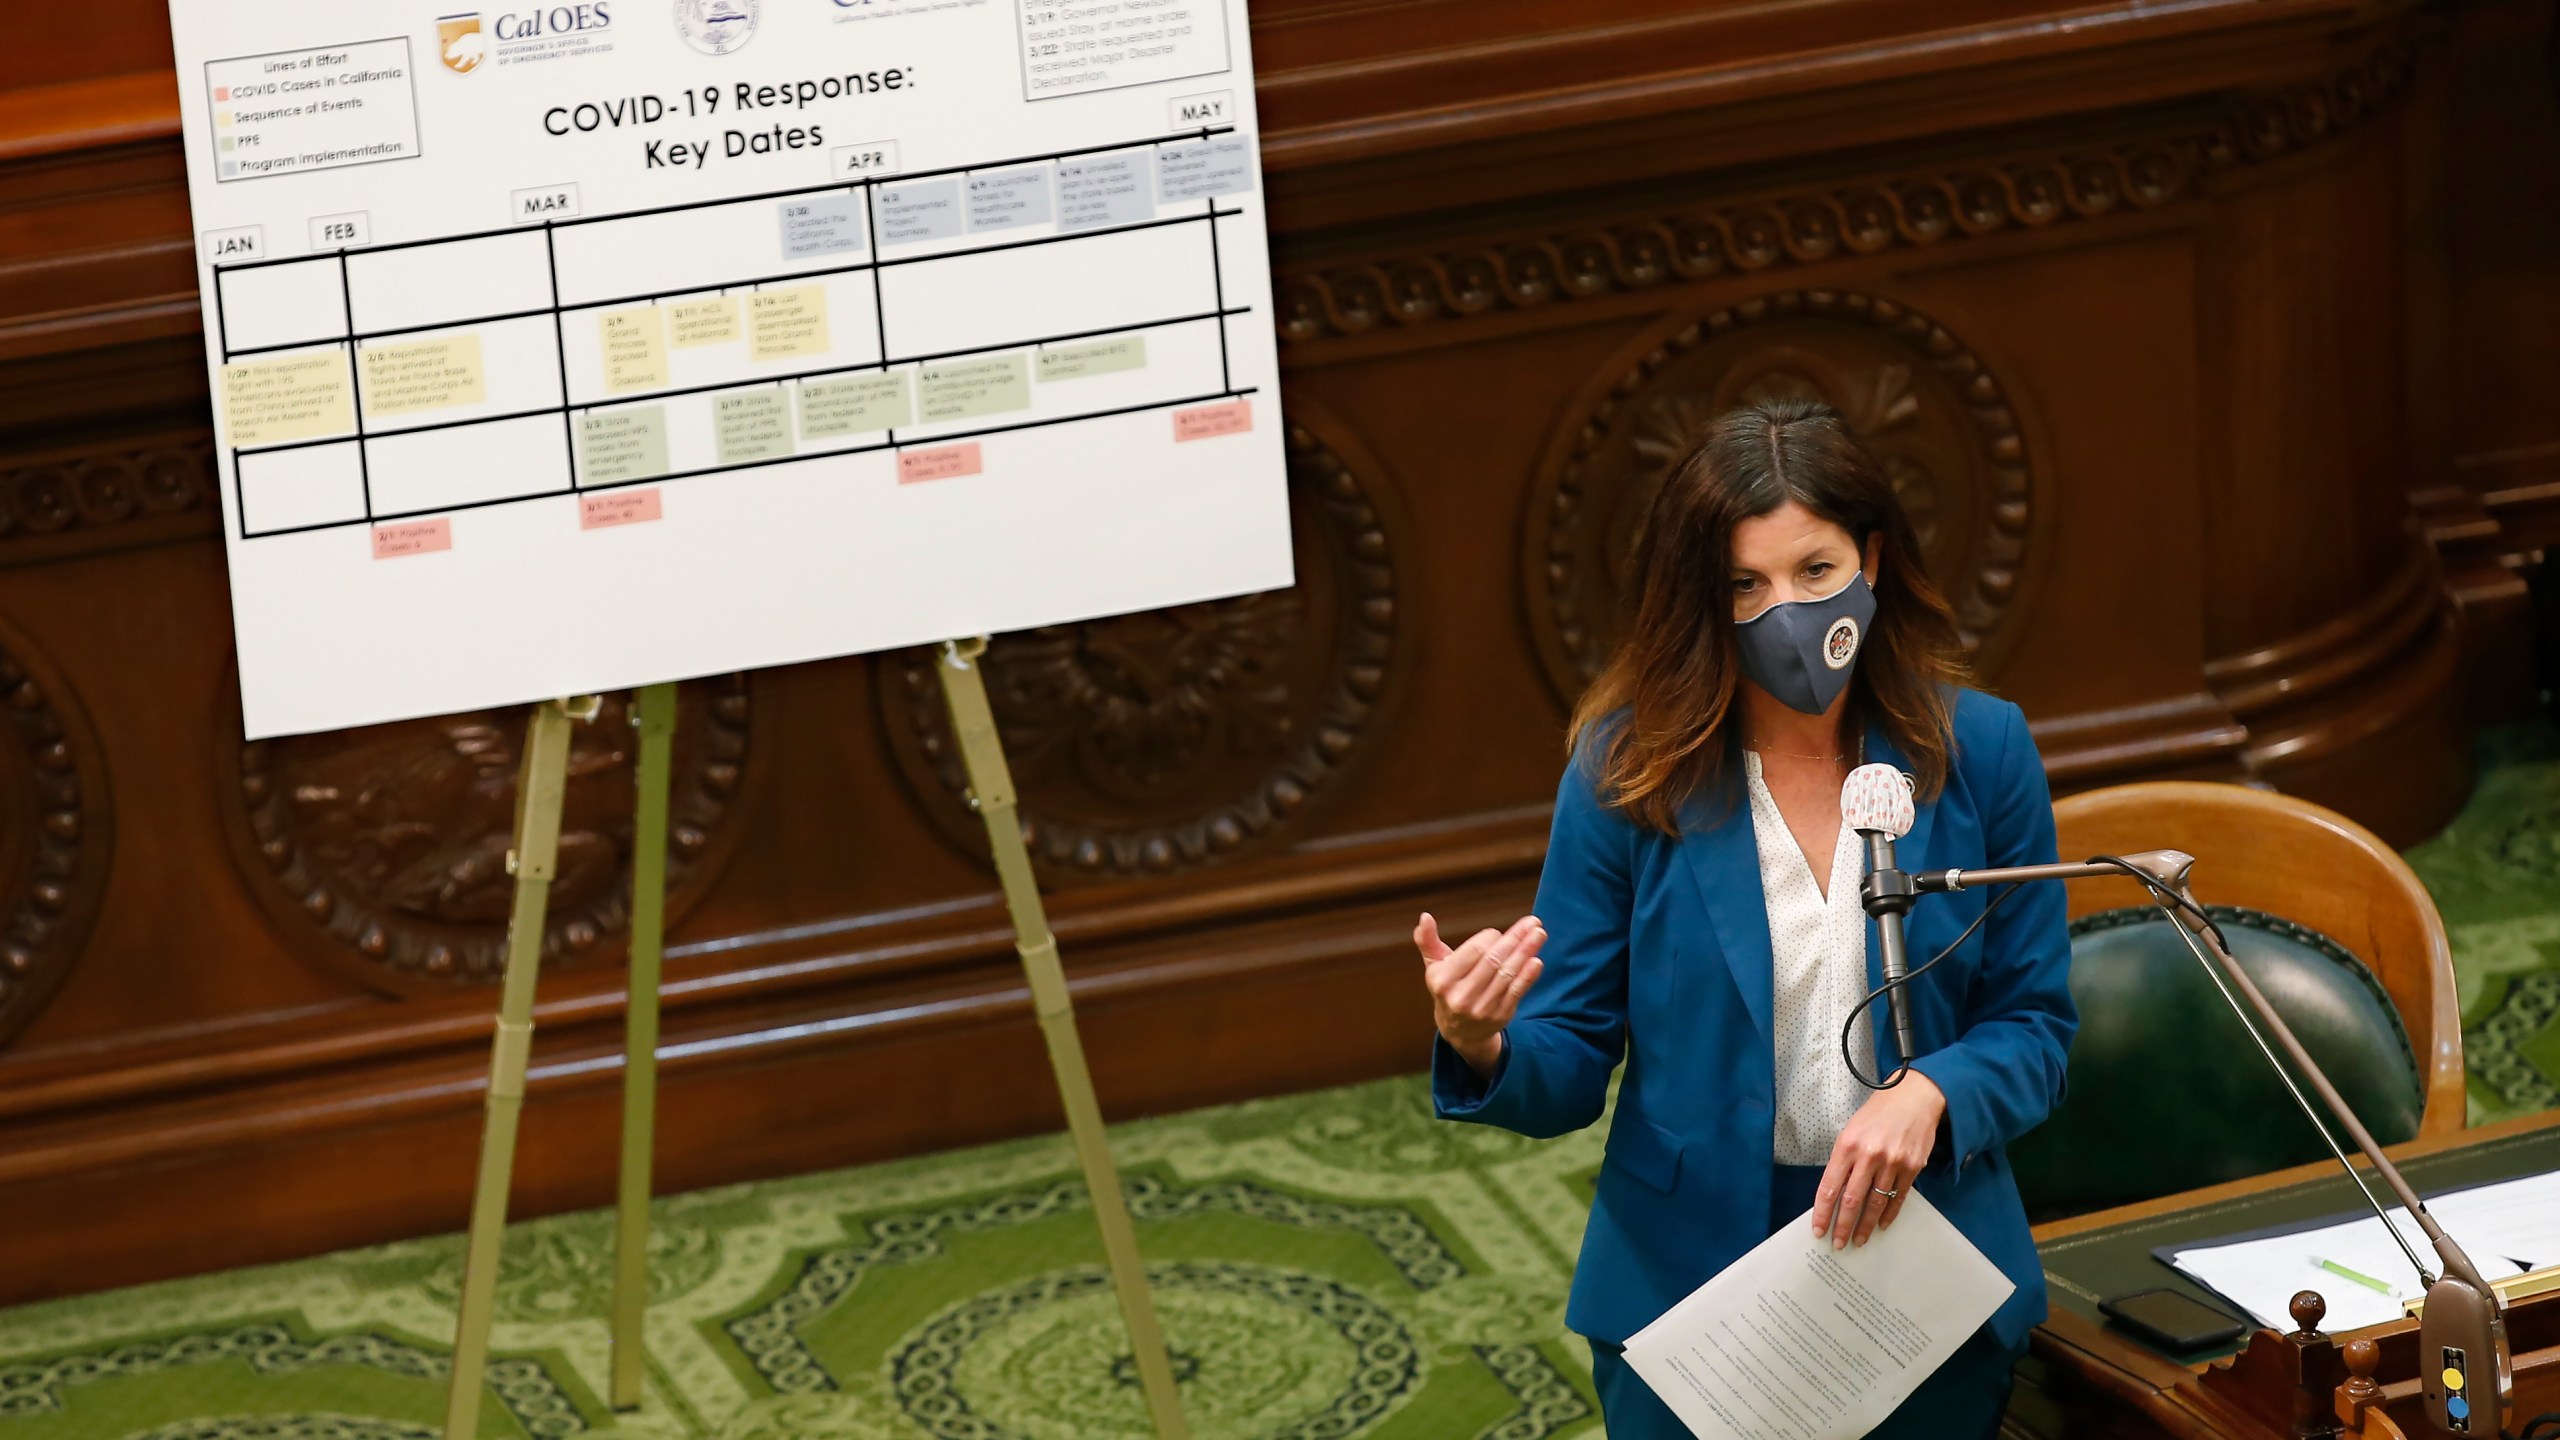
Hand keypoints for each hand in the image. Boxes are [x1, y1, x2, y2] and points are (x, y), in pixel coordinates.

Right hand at [1416, 912, 1544, 1079]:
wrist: (1459, 1031)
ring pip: (1508, 974)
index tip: (1498, 933)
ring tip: (1539, 934)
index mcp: (1442, 980)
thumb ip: (1428, 941)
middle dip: (1516, 938)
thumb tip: (1424, 917)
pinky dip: (1528, 975)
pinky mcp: (1499, 1015)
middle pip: (1494, 960)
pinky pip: (1517, 992)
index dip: (1491, 937)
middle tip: (1534, 922)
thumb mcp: (1434, 967)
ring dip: (1526, 952)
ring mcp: (1482, 1008)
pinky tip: (1537, 960)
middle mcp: (1461, 996)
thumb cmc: (1448, 989)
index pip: (1474, 950)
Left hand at [1811, 1070, 1945, 1248]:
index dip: (1823, 1212)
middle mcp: (1869, 1155)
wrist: (1913, 1098)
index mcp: (1847, 1145)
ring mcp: (1892, 1163)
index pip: (1830, 1187)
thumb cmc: (1877, 1114)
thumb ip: (1843, 1161)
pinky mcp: (1912, 1167)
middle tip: (1838, 1243)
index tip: (1818, 1230)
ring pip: (1875, 1203)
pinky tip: (1882, 1225)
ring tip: (1859, 1240)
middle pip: (1851, 1200)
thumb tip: (1835, 1193)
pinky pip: (1898, 1198)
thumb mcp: (1851, 1131)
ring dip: (1866, 1226)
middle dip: (1842, 1226)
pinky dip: (1889, 1215)